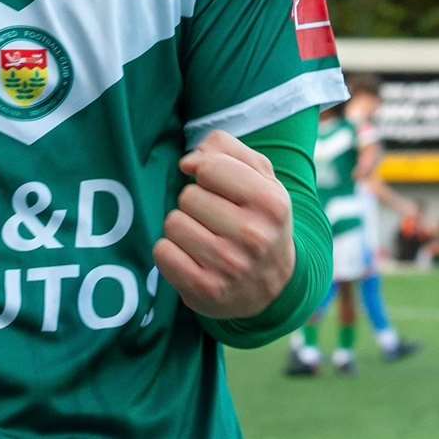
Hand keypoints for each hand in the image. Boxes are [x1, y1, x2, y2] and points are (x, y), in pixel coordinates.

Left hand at [153, 130, 293, 318]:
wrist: (275, 286)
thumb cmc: (259, 219)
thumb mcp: (259, 176)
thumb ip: (225, 148)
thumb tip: (188, 162)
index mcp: (271, 203)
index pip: (209, 168)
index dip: (206, 173)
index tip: (217, 187)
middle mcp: (254, 236)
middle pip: (188, 196)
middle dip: (196, 203)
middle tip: (216, 220)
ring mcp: (229, 267)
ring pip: (173, 223)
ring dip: (183, 227)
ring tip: (205, 239)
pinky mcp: (205, 290)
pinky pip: (163, 252)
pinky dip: (170, 252)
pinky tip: (192, 258)